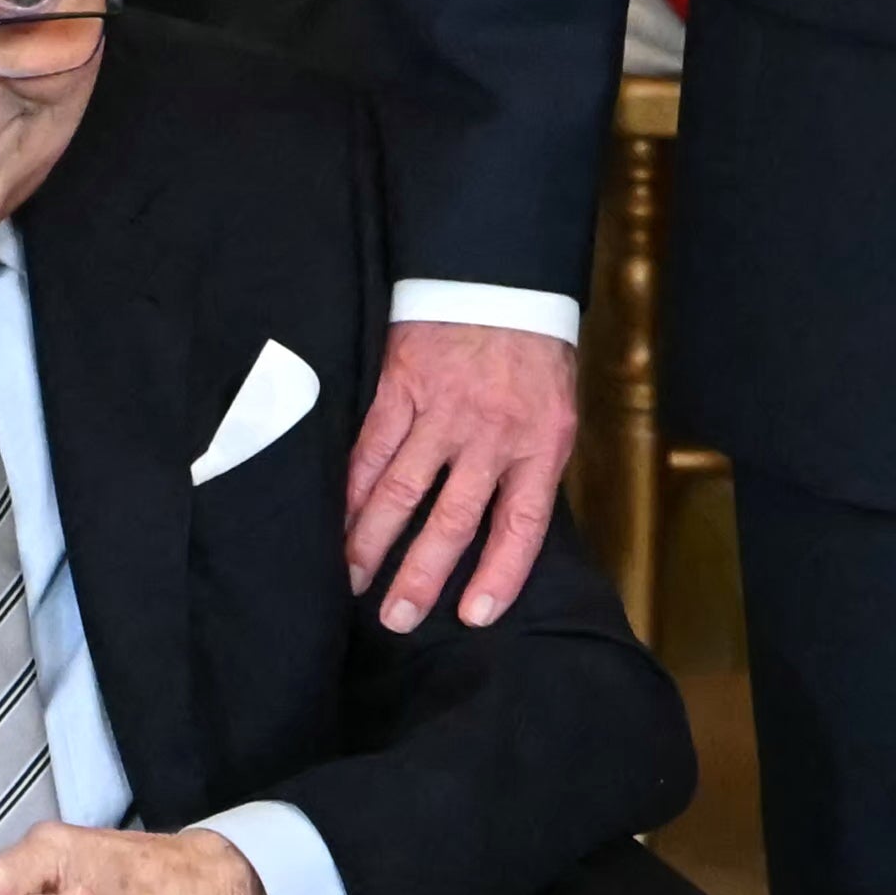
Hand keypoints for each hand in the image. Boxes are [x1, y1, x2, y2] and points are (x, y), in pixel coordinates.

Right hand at [343, 320, 578, 633]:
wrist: (502, 275)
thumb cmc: (532, 353)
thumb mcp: (555, 412)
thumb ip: (529, 467)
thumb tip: (499, 530)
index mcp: (539, 444)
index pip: (521, 526)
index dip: (498, 575)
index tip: (473, 617)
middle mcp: (491, 435)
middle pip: (452, 519)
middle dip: (420, 575)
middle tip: (395, 619)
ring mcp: (443, 411)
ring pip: (401, 489)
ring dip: (373, 541)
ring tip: (352, 580)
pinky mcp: (402, 386)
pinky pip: (372, 447)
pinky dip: (353, 489)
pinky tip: (340, 519)